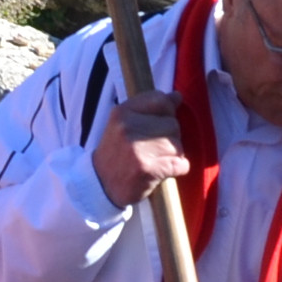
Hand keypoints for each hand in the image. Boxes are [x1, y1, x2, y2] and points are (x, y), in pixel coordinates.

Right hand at [88, 91, 188, 208]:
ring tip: (156, 161)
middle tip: (153, 150)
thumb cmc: (116, 153)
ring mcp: (138, 149)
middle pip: (173, 124)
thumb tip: (177, 96)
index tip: (158, 125)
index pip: (160, 99)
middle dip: (170, 138)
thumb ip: (150, 109)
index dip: (166, 113)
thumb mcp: (125, 124)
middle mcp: (128, 127)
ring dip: (174, 155)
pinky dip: (178, 169)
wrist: (100, 185)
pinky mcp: (148, 169)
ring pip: (178, 145)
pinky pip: (181, 164)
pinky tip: (163, 172)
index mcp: (122, 112)